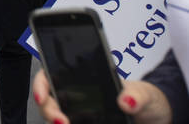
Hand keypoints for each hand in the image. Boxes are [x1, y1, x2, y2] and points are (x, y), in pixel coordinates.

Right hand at [32, 70, 171, 123]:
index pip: (50, 76)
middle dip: (49, 111)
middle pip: (49, 101)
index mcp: (82, 80)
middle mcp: (76, 98)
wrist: (154, 118)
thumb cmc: (146, 99)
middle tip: (61, 122)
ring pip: (56, 118)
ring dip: (55, 122)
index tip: (42, 97)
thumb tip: (126, 101)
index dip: (40, 85)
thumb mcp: (145, 94)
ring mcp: (80, 115)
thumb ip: (136, 95)